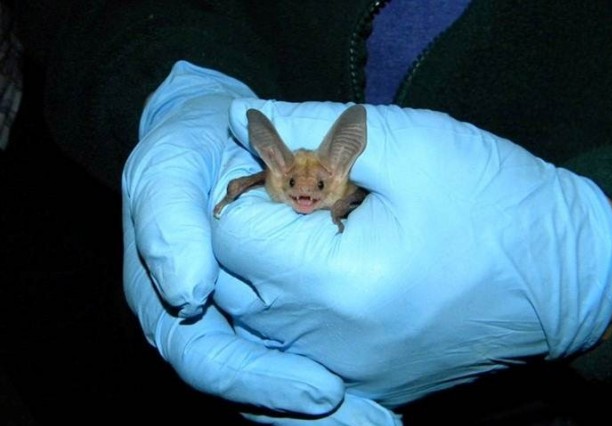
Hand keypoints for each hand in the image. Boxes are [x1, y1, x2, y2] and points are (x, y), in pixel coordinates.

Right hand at [122, 61, 350, 417]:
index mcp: (171, 300)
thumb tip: (185, 290)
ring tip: (383, 420)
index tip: (325, 392)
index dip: (263, 381)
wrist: (220, 135)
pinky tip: (383, 394)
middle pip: (258, 386)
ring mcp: (250, 316)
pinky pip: (309, 350)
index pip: (210, 362)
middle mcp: (213, 318)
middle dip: (310, 413)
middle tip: (374, 425)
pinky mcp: (284, 307)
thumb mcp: (165, 171)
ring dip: (333, 410)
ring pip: (286, 376)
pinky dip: (346, 374)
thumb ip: (165, 219)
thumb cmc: (189, 152)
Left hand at [213, 99, 611, 408]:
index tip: (290, 166)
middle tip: (307, 195)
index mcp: (338, 285)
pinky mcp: (358, 383)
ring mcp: (342, 373)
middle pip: (231, 279)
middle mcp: (327, 344)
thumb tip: (241, 121)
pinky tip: (335, 274)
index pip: (229, 234)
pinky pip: (289, 345)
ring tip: (323, 232)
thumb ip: (316, 128)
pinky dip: (293, 304)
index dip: (250, 187)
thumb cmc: (497, 205)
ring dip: (270, 265)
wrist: (561, 280)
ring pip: (254, 315)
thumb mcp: (413, 144)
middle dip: (254, 227)